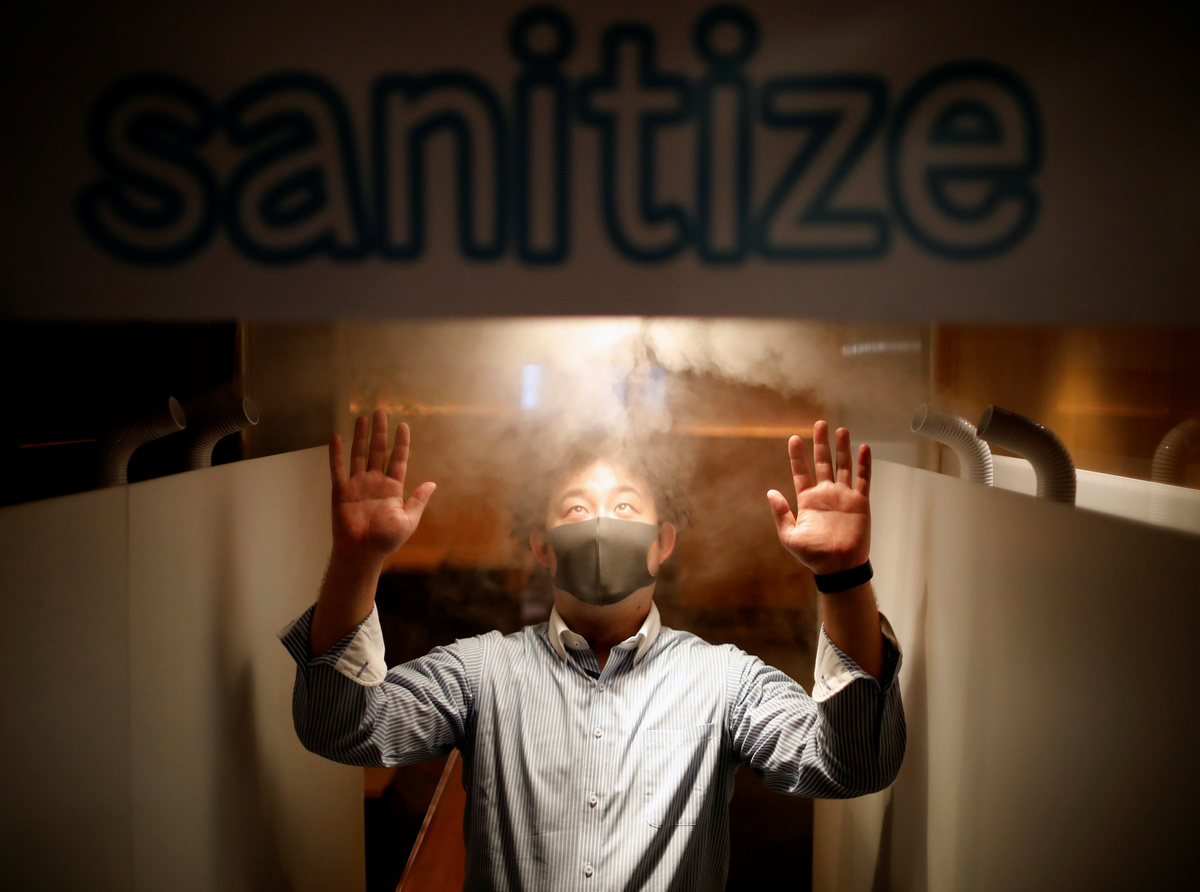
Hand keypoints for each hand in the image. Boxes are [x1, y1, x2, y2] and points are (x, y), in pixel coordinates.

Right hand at [328, 409, 435, 561]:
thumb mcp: (409, 520)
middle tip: (381, 411)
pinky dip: (336, 453)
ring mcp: (357, 484)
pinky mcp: (341, 490)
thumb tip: (433, 484)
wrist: (362, 553)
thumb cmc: (385, 540)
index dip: (401, 443)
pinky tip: (337, 437)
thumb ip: (418, 500)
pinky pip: (337, 468)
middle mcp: (375, 482)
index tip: (403, 425)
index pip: (398, 459)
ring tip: (363, 417)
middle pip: (378, 451)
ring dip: (361, 436)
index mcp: (392, 488)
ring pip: (359, 454)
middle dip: (380, 432)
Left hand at [767, 421, 870, 575]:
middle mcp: (825, 493)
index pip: (801, 471)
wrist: (839, 567)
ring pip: (843, 466)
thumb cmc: (814, 555)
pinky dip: (864, 464)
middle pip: (823, 462)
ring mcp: (843, 496)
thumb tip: (770, 492)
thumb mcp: (790, 536)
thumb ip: (781, 513)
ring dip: (842, 448)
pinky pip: (863, 479)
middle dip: (821, 443)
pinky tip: (863, 448)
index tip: (793, 438)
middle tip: (820, 424)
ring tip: (841, 430)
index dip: (797, 455)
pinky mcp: (860, 502)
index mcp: (807, 499)